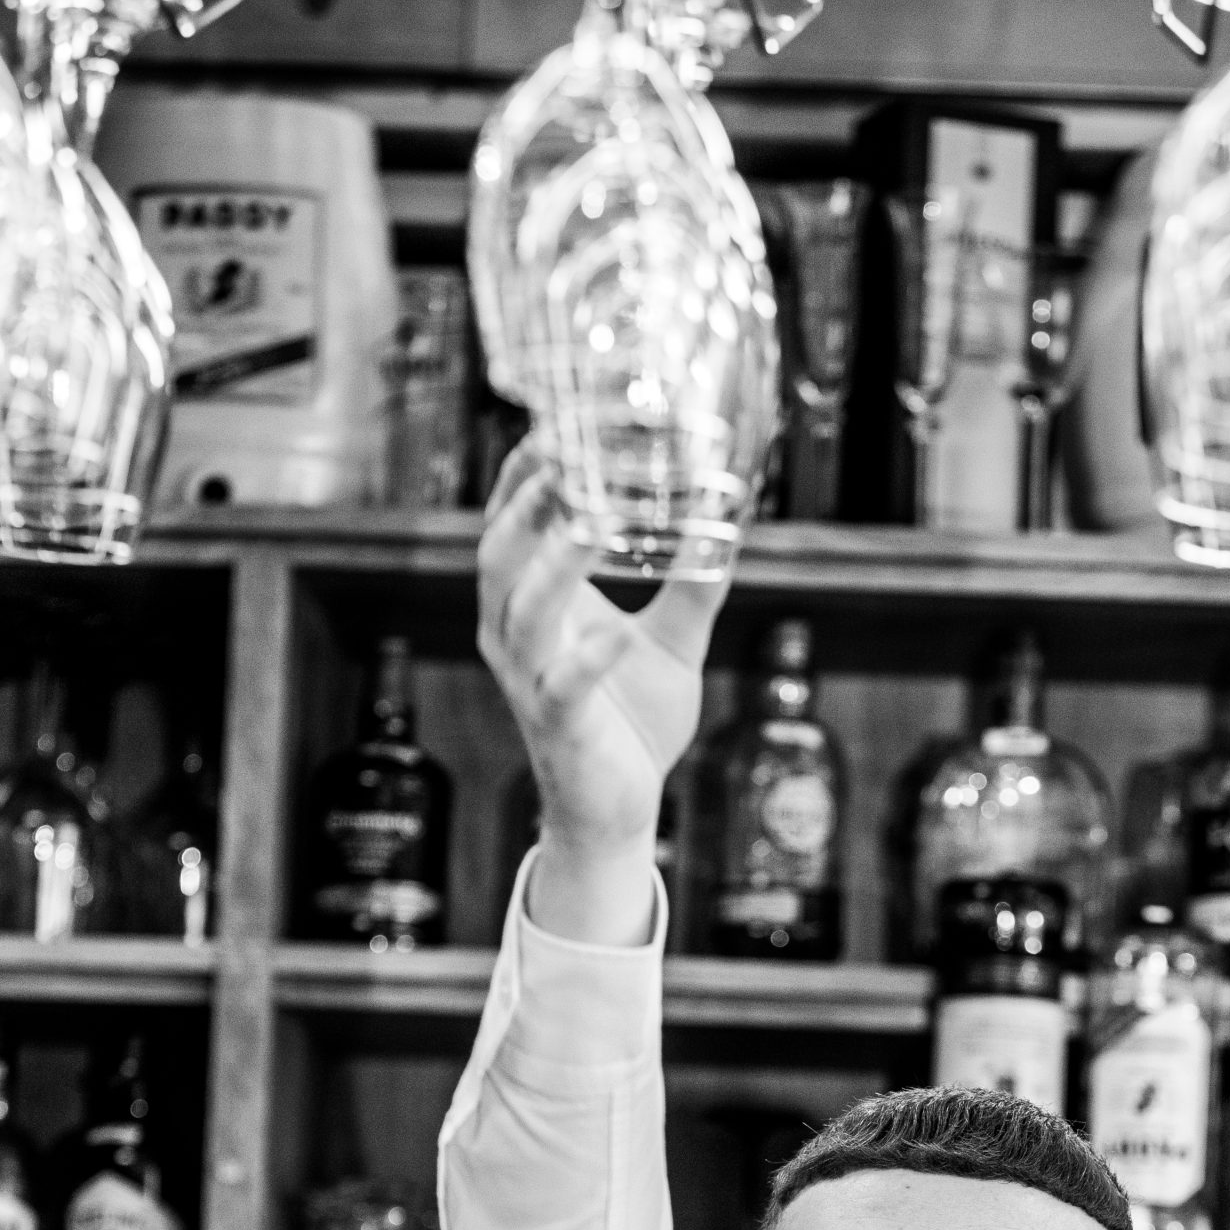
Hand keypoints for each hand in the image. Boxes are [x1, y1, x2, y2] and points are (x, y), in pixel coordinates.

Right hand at [478, 439, 730, 865]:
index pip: (513, 521)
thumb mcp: (674, 640)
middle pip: (500, 550)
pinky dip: (589, 658)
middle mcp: (517, 633)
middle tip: (564, 450)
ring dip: (553, 563)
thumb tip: (730, 518)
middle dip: (527, 500)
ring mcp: (530, 680)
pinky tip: (617, 635)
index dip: (528, 471)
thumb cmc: (635, 722)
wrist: (618, 811)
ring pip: (522, 609)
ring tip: (591, 520)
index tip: (559, 418)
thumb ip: (696, 580)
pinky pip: (562, 685)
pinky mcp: (556, 724)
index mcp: (535, 602)